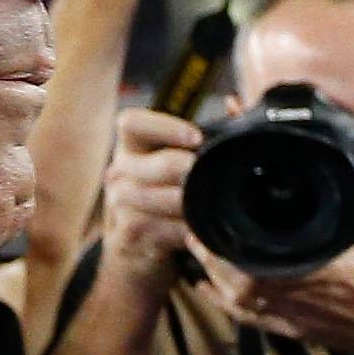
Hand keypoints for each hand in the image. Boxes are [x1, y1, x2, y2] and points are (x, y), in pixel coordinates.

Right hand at [100, 108, 204, 292]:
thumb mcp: (176, 164)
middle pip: (155, 165)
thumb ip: (203, 137)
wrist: (138, 250)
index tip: (197, 138)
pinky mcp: (128, 233)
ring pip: (158, 199)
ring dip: (189, 203)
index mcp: (131, 146)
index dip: (165, 127)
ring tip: (211, 203)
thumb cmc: (166, 197)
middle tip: (212, 175)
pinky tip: (201, 229)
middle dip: (188, 171)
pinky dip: (186, 230)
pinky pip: (162, 229)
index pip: (131, 122)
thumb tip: (234, 105)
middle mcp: (120, 171)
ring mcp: (119, 203)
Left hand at [211, 182, 353, 354]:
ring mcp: (297, 317)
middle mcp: (306, 298)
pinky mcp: (296, 330)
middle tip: (196, 230)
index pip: (264, 264)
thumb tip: (345, 174)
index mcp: (328, 272)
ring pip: (241, 303)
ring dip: (213, 279)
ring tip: (198, 250)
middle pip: (240, 284)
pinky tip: (207, 288)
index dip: (231, 248)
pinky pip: (251, 320)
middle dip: (212, 258)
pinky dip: (224, 305)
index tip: (215, 221)